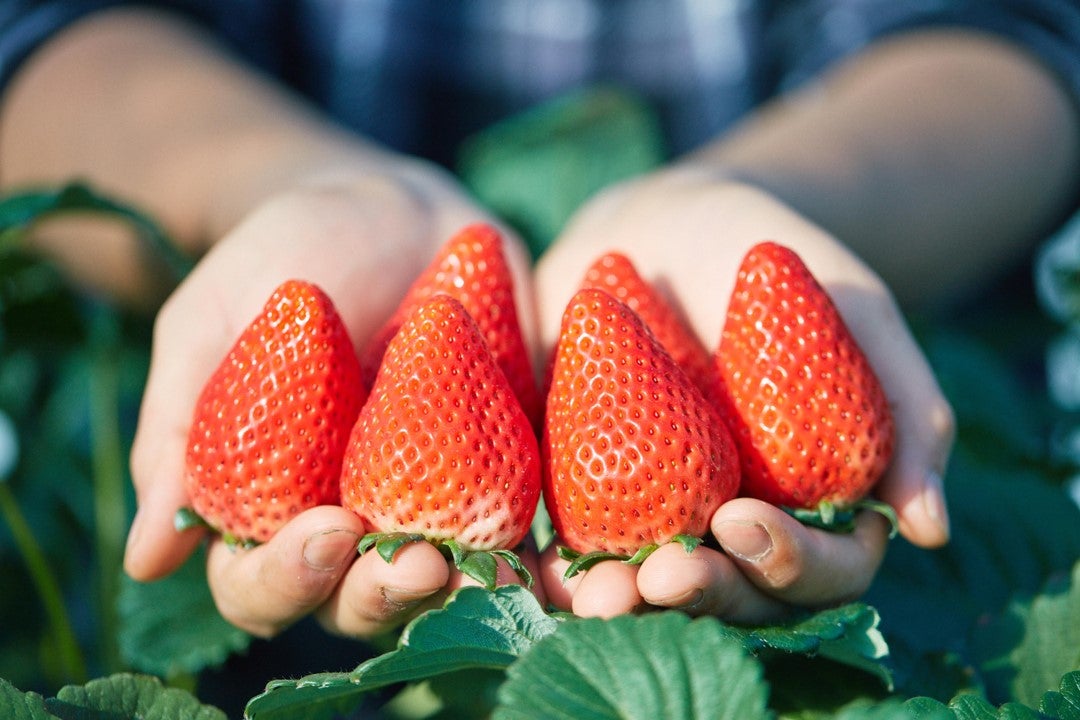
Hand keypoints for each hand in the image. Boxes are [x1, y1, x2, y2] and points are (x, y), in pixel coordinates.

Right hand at [124, 160, 537, 636]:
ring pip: (437, 586)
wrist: (388, 208)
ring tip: (474, 562)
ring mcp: (426, 502)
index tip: (325, 527)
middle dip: (378, 595)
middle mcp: (347, 519)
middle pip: (353, 603)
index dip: (284, 577)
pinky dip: (524, 551)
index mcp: (266, 503)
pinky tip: (539, 548)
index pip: (258, 581)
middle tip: (413, 561)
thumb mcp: (214, 323)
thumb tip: (147, 560)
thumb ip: (182, 430)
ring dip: (456, 590)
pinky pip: (513, 530)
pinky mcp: (499, 473)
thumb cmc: (285, 259)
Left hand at [533, 166, 953, 620]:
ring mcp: (659, 514)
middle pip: (736, 595)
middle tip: (663, 578)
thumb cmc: (766, 259)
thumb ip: (904, 405)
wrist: (656, 225)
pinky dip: (556, 570)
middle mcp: (736, 520)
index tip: (741, 521)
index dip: (794, 565)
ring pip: (651, 591)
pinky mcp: (584, 495)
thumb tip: (933, 528)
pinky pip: (572, 547)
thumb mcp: (849, 307)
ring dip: (625, 607)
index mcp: (812, 496)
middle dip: (705, 598)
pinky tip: (536, 569)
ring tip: (597, 595)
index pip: (825, 567)